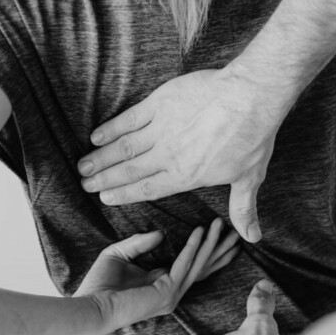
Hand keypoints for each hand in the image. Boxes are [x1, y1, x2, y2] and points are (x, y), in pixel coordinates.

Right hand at [78, 68, 291, 242]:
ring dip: (101, 158)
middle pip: (129, 170)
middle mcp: (167, 155)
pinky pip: (129, 118)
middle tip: (85, 185)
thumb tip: (252, 237)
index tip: (105, 198)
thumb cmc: (251, 138)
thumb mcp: (249, 178)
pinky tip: (96, 136)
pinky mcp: (160, 103)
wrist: (250, 98)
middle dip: (104, 179)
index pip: (147, 189)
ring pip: (123, 147)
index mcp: (185, 176)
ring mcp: (161, 128)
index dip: (123, 195)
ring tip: (83, 166)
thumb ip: (242, 209)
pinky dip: (111, 128)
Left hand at [78, 218, 238, 332]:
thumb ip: (139, 243)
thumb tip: (161, 233)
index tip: (218, 232)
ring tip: (220, 224)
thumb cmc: (99, 284)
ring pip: (198, 265)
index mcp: (161, 284)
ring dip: (210, 244)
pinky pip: (183, 266)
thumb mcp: (119, 254)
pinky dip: (192, 248)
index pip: (192, 266)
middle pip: (203, 267)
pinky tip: (199, 232)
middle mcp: (171, 292)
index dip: (207, 250)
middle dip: (219, 248)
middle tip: (235, 231)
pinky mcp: (166, 294)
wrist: (90, 306)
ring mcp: (171, 295)